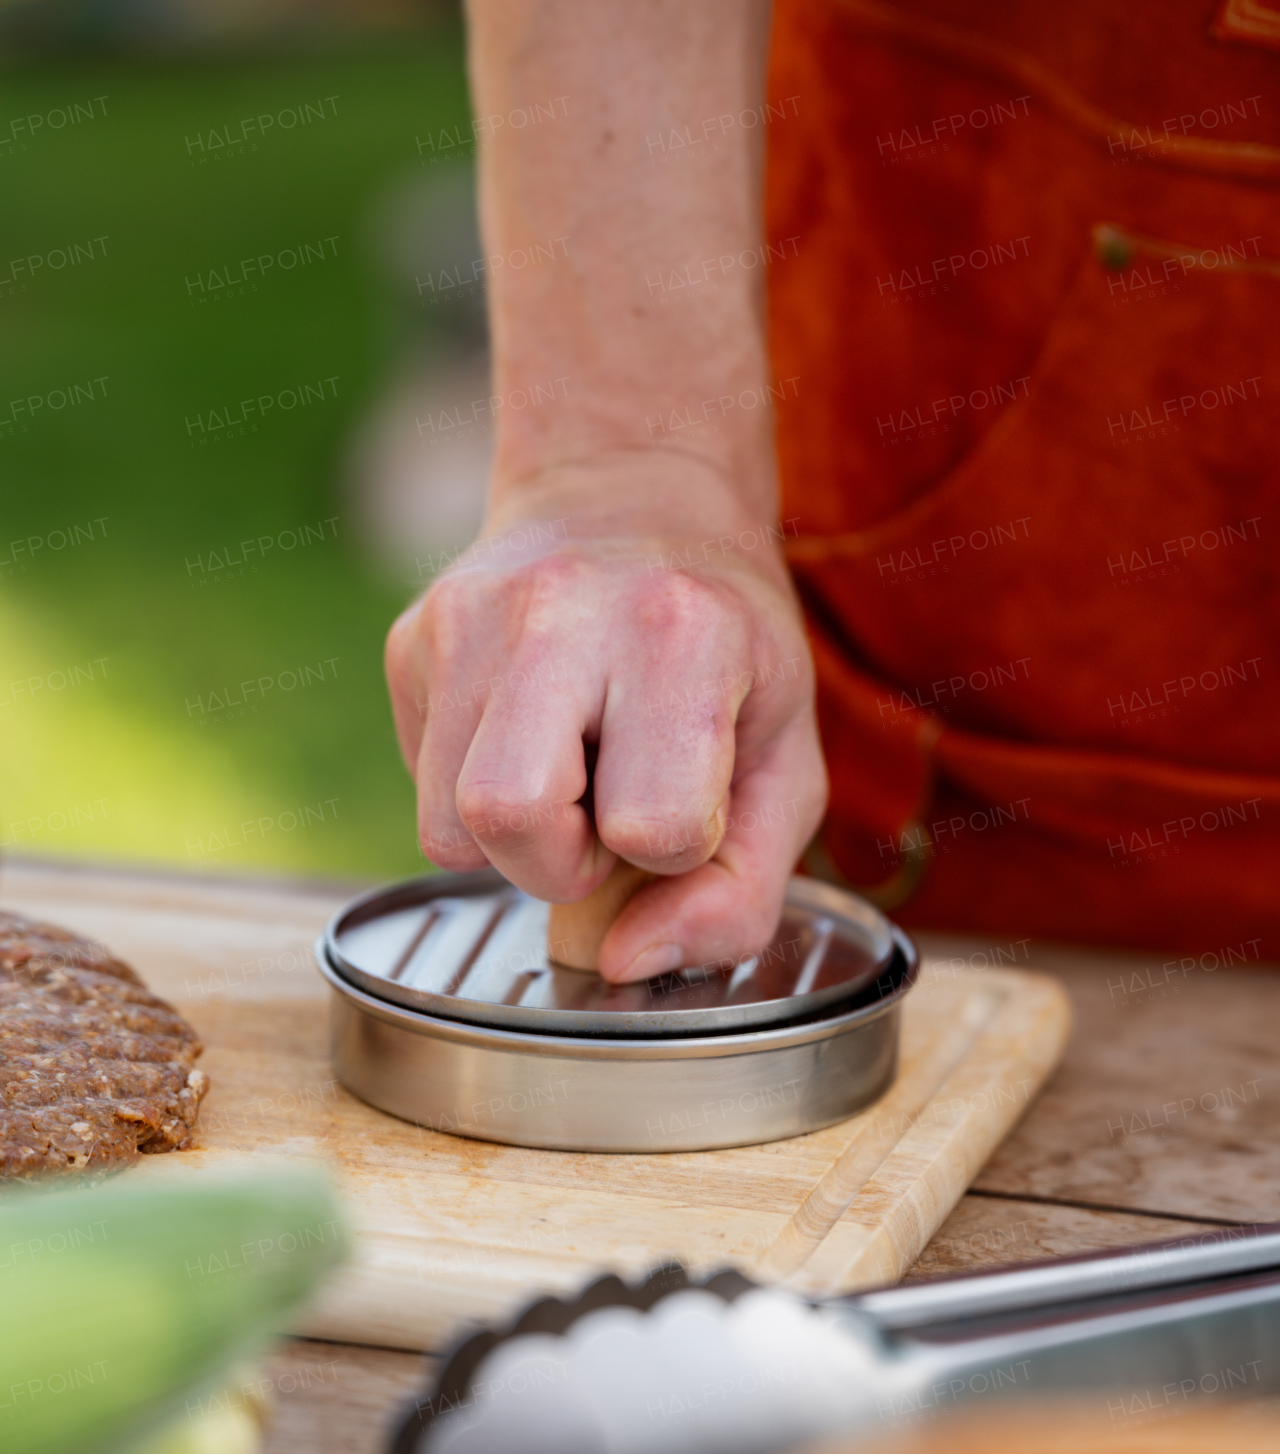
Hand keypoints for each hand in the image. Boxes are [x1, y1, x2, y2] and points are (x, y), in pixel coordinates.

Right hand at [385, 453, 826, 981]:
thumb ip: (740, 890)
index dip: (673, 843)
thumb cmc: (727, 650)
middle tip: (605, 811)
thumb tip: (622, 962)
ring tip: (567, 768)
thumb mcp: (787, 761)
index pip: (652, 825)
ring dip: (514, 837)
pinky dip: (474, 791)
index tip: (688, 794)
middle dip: (560, 861)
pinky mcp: (412, 636)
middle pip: (507, 817)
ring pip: (445, 827)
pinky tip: (525, 732)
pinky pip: (421, 785)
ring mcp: (468, 616)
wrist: (634, 492)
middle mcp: (561, 610)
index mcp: (683, 633)